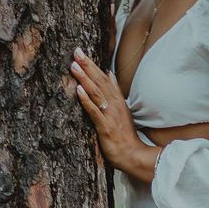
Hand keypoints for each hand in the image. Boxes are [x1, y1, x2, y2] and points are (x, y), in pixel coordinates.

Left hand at [70, 45, 148, 176]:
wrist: (134, 155)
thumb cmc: (125, 134)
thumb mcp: (122, 109)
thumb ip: (115, 91)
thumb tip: (109, 73)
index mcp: (117, 100)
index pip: (104, 78)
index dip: (92, 65)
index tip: (81, 52)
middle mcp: (114, 104)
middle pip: (100, 81)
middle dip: (87, 66)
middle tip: (76, 52)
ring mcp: (110, 115)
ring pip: (96, 93)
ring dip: (85, 78)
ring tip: (74, 66)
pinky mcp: (106, 127)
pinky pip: (94, 111)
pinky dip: (86, 100)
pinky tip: (78, 90)